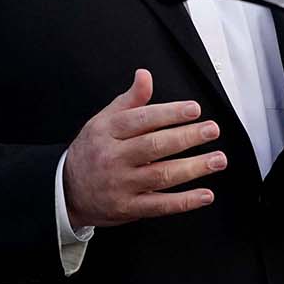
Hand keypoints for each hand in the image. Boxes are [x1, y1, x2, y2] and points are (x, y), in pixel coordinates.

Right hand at [63, 69, 224, 227]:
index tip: (194, 110)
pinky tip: (205, 194)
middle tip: (212, 130)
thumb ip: (130, 100)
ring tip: (217, 159)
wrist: (66, 190)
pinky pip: (159, 205)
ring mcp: (121, 184)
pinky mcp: (127, 208)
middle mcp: (114, 157)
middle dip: (187, 137)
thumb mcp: (104, 119)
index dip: (169, 113)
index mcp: (108, 131)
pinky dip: (184, 202)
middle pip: (154, 146)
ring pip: (161, 175)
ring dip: (193, 168)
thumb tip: (145, 75)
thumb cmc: (92, 150)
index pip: (141, 119)